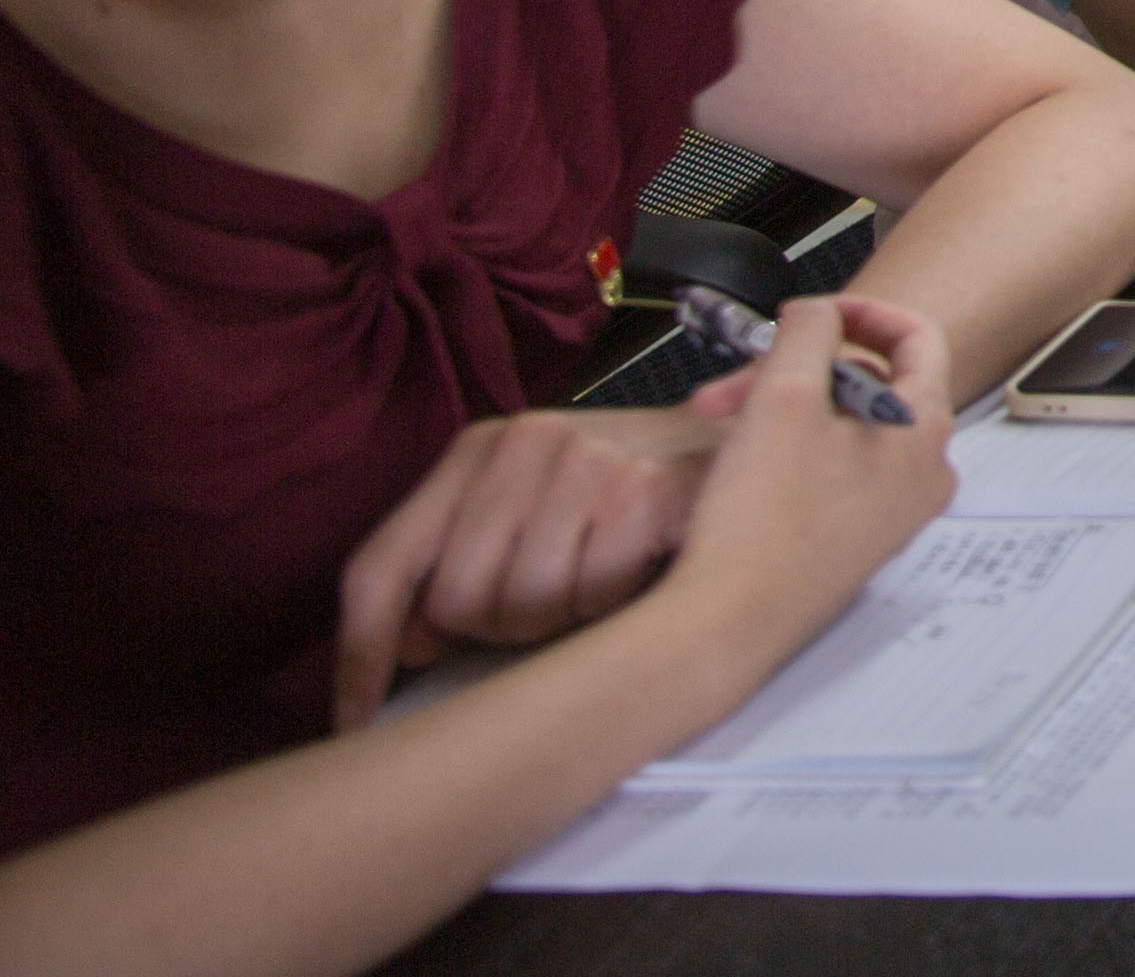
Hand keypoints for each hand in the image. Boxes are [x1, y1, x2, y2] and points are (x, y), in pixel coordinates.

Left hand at [331, 401, 729, 723]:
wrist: (755, 448)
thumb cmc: (632, 495)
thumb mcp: (531, 509)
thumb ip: (459, 563)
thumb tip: (409, 647)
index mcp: (478, 447)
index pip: (380, 566)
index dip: (362, 655)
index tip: (355, 717)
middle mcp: (526, 441)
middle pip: (455, 601)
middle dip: (495, 631)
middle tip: (548, 608)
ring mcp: (589, 460)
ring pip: (522, 606)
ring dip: (560, 619)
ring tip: (596, 585)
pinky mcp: (645, 488)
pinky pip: (591, 596)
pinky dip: (612, 604)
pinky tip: (637, 572)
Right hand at [610, 296, 959, 696]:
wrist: (728, 622)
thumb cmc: (762, 525)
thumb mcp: (783, 395)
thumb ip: (809, 331)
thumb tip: (818, 313)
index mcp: (925, 433)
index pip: (919, 338)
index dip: (861, 312)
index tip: (812, 313)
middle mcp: (922, 475)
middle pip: (869, 385)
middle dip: (796, 370)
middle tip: (737, 378)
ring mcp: (891, 513)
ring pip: (842, 429)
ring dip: (781, 410)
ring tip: (721, 421)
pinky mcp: (854, 542)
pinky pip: (832, 473)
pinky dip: (788, 452)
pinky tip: (740, 462)